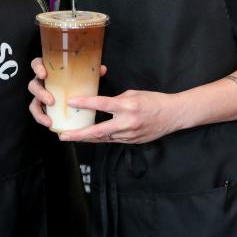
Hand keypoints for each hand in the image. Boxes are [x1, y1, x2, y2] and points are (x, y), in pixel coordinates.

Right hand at [28, 58, 108, 128]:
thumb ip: (90, 71)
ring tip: (49, 119)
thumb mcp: (82, 74)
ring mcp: (41, 94)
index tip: (44, 74)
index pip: (36, 64)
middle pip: (33, 85)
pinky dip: (42, 118)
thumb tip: (102, 69)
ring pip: (33, 101)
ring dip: (39, 110)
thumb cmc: (75, 79)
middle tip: (51, 100)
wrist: (74, 91)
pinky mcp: (42, 106)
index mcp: (48, 70)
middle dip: (40, 93)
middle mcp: (41, 81)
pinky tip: (50, 123)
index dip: (37, 68)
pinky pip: (38, 112)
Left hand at [57, 89, 181, 144]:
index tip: (71, 102)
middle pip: (98, 131)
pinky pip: (112, 140)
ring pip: (103, 139)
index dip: (85, 103)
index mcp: (127, 106)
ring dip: (87, 138)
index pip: (102, 104)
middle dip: (79, 135)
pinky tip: (91, 137)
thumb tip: (102, 103)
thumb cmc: (154, 100)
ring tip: (72, 137)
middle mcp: (127, 122)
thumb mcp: (134, 94)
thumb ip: (116, 100)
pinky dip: (100, 139)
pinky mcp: (132, 142)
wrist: (173, 115)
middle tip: (63, 135)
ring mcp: (129, 135)